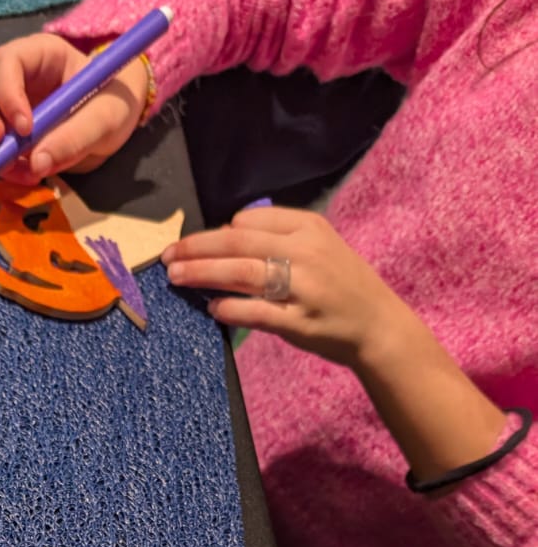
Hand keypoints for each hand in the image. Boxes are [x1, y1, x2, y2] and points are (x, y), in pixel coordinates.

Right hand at [0, 34, 147, 184]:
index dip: (7, 94)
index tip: (25, 129)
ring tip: (19, 171)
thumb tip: (36, 163)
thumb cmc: (112, 105)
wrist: (111, 121)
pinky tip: (21, 174)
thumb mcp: (107, 119)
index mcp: (40, 53)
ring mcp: (0, 98)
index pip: (5, 62)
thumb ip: (76, 138)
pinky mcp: (0, 126)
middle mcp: (13, 70)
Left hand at [162, 205, 411, 368]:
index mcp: (308, 227)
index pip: (249, 222)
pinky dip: (230, 309)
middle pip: (237, 244)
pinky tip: (211, 309)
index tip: (196, 245)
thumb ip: (279, 238)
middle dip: (197, 248)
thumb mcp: (319, 246)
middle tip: (168, 256)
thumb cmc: (342, 285)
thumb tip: (228, 237)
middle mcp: (305, 251)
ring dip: (203, 274)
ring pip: (241, 273)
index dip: (217, 233)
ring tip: (177, 277)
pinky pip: (256, 312)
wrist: (377, 324)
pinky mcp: (299, 321)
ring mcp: (302, 287)